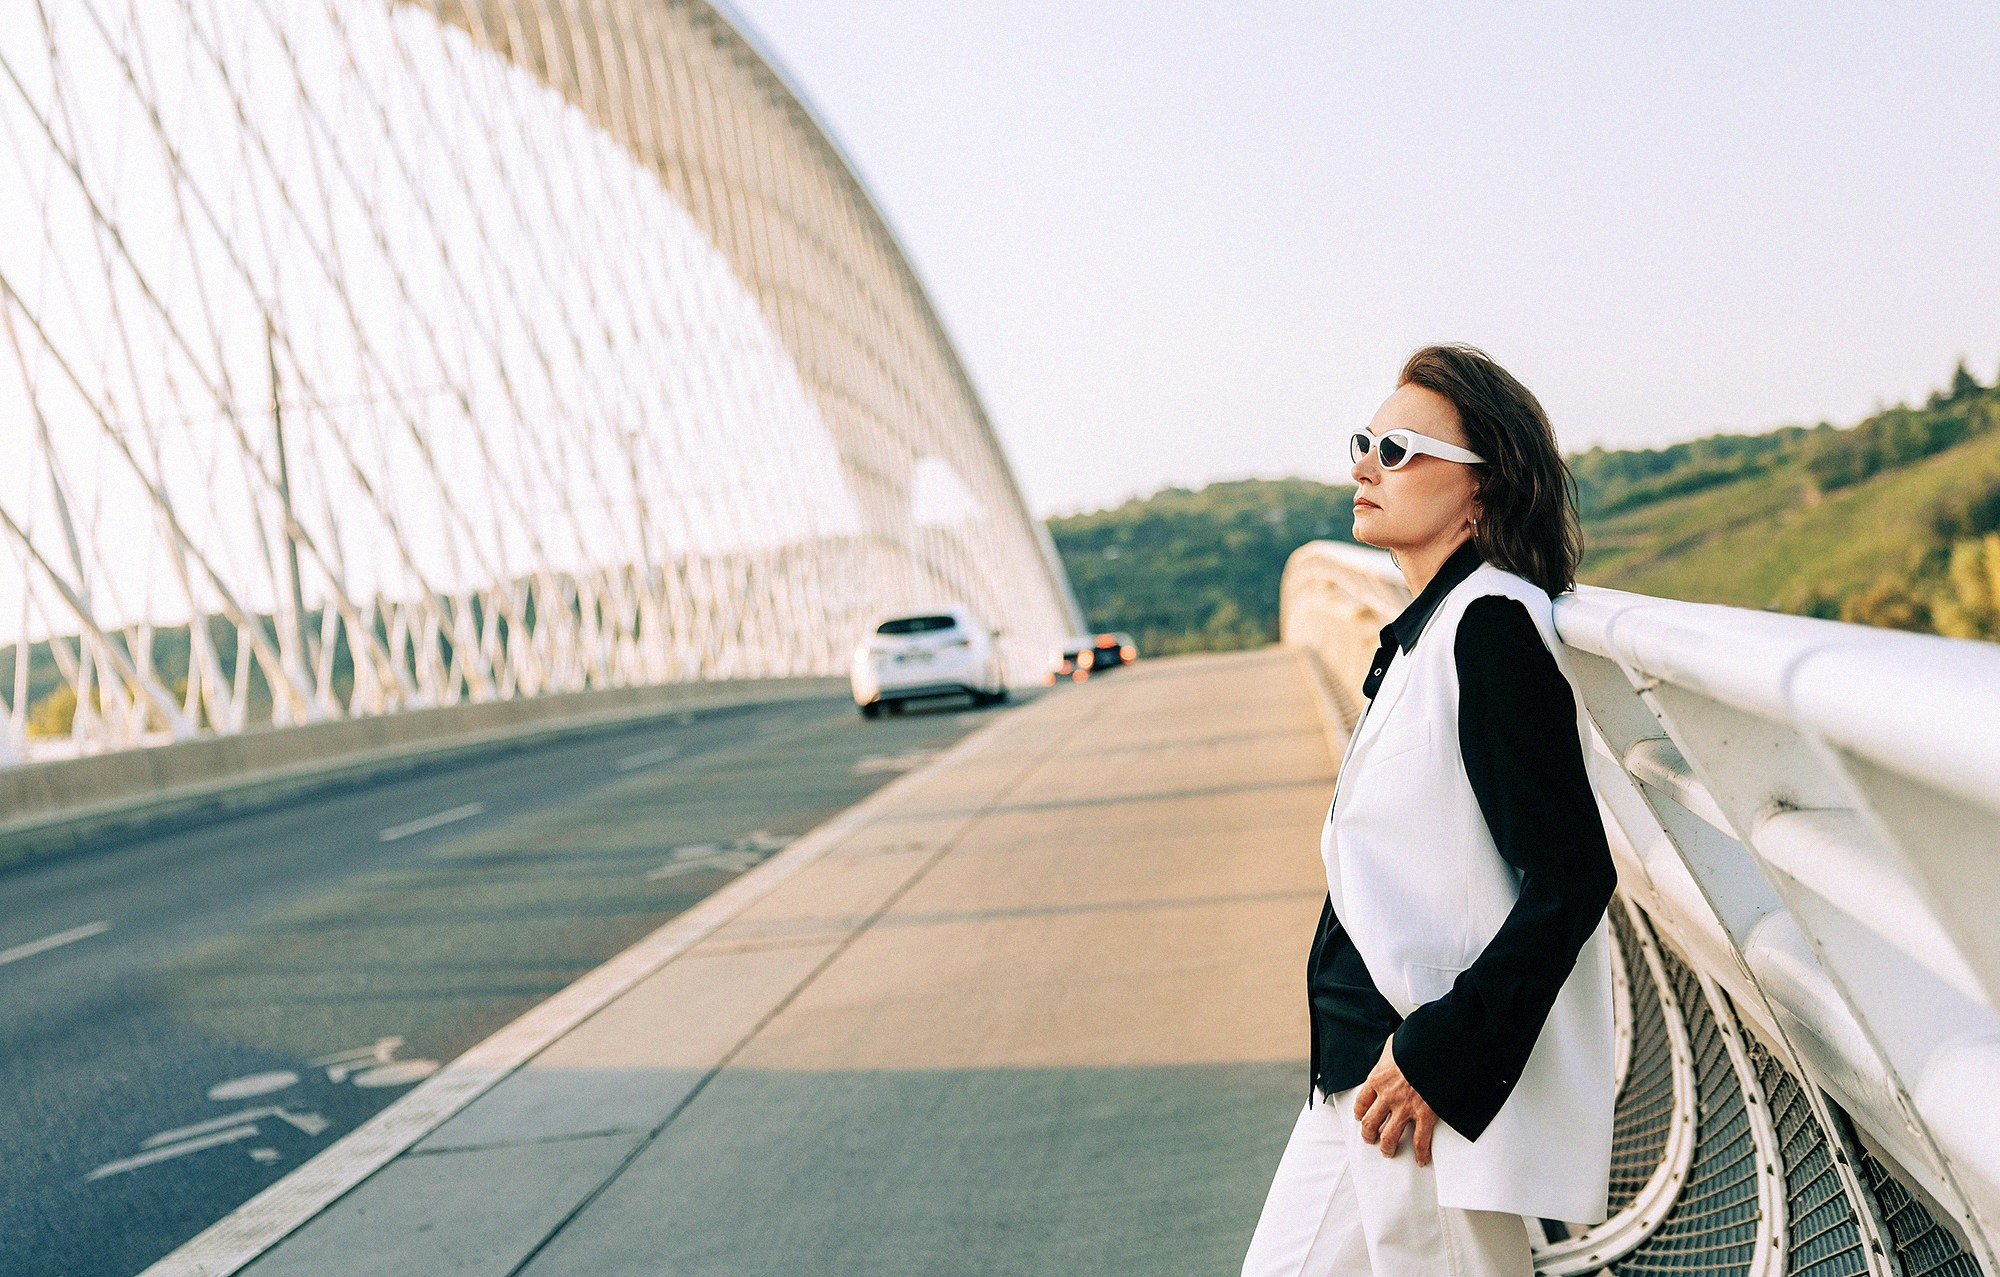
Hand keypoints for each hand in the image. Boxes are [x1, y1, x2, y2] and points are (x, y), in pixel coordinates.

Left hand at [1353, 1037, 1437, 1165]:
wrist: (1437, 1049)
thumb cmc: (1416, 1043)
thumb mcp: (1396, 1043)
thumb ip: (1392, 1051)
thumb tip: (1394, 1047)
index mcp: (1377, 1079)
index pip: (1362, 1102)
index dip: (1360, 1113)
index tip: (1361, 1117)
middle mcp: (1387, 1097)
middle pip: (1370, 1124)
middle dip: (1369, 1134)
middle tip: (1371, 1139)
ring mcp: (1405, 1108)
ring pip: (1389, 1137)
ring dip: (1387, 1147)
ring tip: (1388, 1151)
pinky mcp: (1425, 1115)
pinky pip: (1420, 1141)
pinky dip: (1421, 1153)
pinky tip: (1421, 1159)